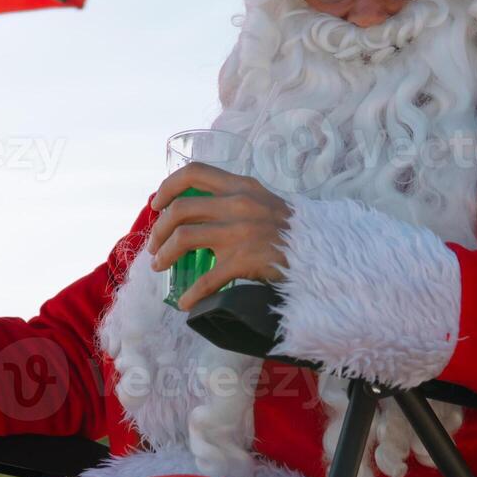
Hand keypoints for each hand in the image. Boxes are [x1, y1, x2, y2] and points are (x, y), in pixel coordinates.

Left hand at [146, 162, 292, 310]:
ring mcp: (240, 232)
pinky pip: (207, 279)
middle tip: (154, 245)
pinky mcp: (244, 260)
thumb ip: (235, 201)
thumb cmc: (291, 231)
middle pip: (181, 209)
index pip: (195, 172)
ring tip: (159, 266)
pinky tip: (185, 303)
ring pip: (184, 238)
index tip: (156, 204)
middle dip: (159, 229)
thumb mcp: (263, 203)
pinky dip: (191, 293)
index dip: (168, 186)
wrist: (322, 253)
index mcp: (241, 187)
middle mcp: (238, 204)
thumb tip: (198, 210)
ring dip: (164, 254)